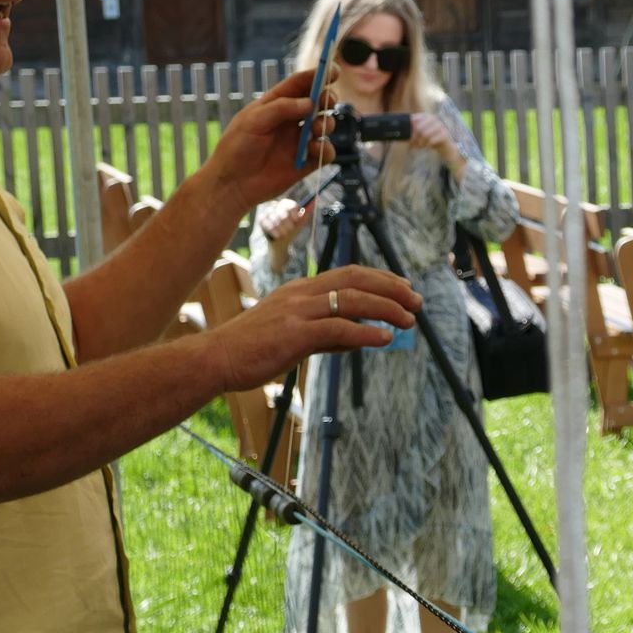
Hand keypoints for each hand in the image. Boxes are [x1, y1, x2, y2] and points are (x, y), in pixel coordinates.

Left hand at [182, 67, 333, 219]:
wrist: (232, 184)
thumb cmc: (236, 148)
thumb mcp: (254, 120)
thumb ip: (281, 108)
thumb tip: (310, 103)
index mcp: (275, 105)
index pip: (300, 85)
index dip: (317, 75)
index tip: (333, 70)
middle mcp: (290, 121)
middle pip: (317, 103)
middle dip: (327, 99)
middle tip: (327, 101)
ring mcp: (299, 142)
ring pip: (324, 126)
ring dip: (327, 123)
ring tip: (317, 129)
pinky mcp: (305, 163)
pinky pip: (325, 152)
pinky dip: (325, 149)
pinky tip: (314, 150)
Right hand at [203, 265, 419, 392]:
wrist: (216, 358)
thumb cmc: (253, 350)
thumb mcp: (294, 336)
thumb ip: (328, 334)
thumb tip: (362, 337)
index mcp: (301, 290)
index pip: (349, 274)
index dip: (381, 278)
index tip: (404, 287)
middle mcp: (301, 293)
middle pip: (356, 279)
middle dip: (391, 288)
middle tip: (417, 300)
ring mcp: (297, 311)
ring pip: (352, 300)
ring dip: (386, 308)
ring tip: (409, 319)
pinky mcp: (294, 334)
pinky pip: (338, 328)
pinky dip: (366, 332)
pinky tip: (385, 339)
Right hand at [256, 197, 315, 247]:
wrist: (281, 242)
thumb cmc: (292, 230)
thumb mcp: (301, 223)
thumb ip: (307, 212)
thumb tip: (315, 199)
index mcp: (286, 205)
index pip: (290, 204)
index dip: (294, 212)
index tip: (297, 220)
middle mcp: (276, 205)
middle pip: (282, 212)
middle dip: (287, 223)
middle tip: (290, 230)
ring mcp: (268, 211)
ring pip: (274, 218)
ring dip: (280, 229)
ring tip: (283, 234)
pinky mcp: (261, 218)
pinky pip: (266, 222)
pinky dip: (272, 230)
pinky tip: (276, 235)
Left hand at [410, 111, 466, 170]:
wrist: (445, 146)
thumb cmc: (429, 139)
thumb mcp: (419, 135)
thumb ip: (410, 133)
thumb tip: (400, 135)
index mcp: (425, 116)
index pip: (413, 120)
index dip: (409, 130)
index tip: (408, 138)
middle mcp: (433, 118)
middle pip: (418, 128)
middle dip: (414, 139)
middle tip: (414, 145)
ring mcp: (440, 125)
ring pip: (425, 134)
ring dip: (420, 143)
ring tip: (421, 146)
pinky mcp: (444, 134)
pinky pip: (431, 140)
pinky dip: (427, 145)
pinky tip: (427, 147)